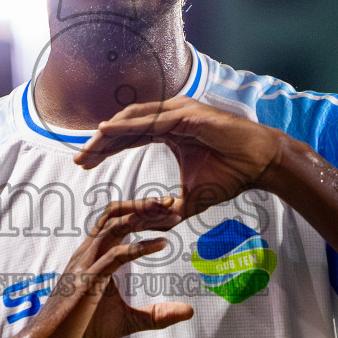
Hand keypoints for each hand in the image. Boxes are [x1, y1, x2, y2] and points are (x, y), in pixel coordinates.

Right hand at [16, 196, 194, 337]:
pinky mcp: (87, 282)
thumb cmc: (79, 331)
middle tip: (172, 205)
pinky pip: (115, 256)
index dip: (141, 212)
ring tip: (171, 218)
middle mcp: (87, 254)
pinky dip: (140, 247)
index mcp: (93, 257)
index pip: (116, 222)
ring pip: (114, 226)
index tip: (169, 212)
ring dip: (144, 217)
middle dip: (145, 206)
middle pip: (115, 214)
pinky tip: (162, 244)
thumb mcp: (127, 321)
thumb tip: (188, 311)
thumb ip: (156, 314)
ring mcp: (85, 265)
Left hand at [72, 96, 288, 219]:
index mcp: (168, 129)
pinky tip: (107, 132)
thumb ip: (168, 209)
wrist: (259, 165)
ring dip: (108, 134)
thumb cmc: (229, 175)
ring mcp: (178, 111)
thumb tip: (151, 226)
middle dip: (99, 143)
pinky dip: (127, 126)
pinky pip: (151, 120)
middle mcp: (170, 115)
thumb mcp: (190, 199)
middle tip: (78, 158)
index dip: (105, 149)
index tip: (84, 163)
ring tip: (88, 148)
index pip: (128, 136)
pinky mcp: (187, 114)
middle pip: (125, 126)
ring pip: (133, 119)